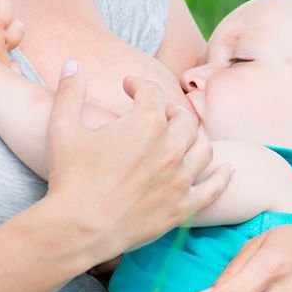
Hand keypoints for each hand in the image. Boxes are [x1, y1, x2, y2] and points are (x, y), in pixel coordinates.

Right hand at [43, 69, 232, 266]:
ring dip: (195, 137)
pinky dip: (222, 176)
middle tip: (155, 113)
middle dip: (169, 109)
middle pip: (183, 118)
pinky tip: (228, 168)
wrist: (76, 229)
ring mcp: (180, 178)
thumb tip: (72, 63)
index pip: (151, 91)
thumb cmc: (69, 177)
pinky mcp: (183, 206)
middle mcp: (170, 147)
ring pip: (203, 147)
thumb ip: (70, 91)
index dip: (138, 84)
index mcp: (146, 123)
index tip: (128, 86)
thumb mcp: (63, 128)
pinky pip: (214, 188)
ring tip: (183, 136)